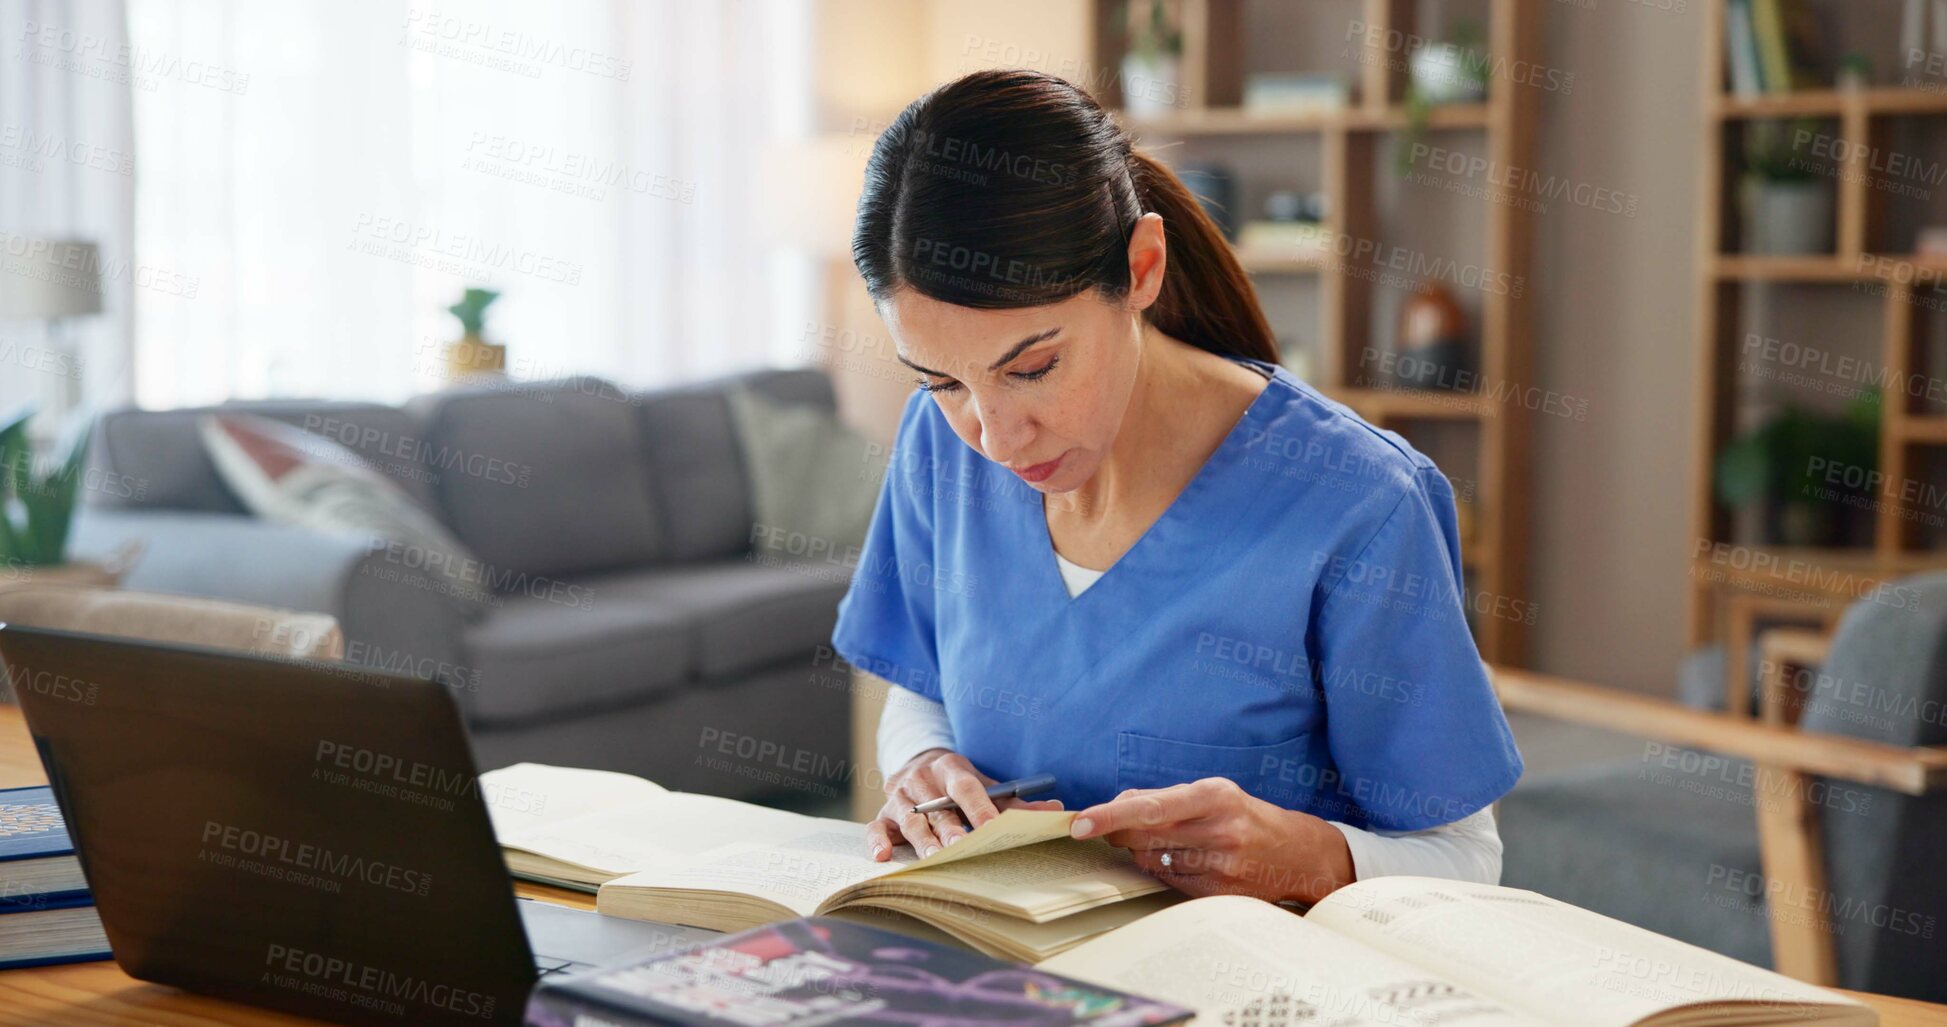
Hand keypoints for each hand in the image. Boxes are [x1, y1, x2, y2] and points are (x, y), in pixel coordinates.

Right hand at [864, 748, 1062, 860]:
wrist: (917, 763)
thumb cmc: (957, 783)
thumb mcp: (983, 784)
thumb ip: (1014, 801)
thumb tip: (1056, 811)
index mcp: (951, 767)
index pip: (966, 787)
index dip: (979, 808)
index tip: (993, 828)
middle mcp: (922, 779)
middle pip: (937, 807)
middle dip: (949, 829)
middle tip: (961, 848)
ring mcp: (899, 796)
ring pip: (909, 819)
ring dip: (921, 840)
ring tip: (933, 859)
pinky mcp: (882, 813)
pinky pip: (875, 828)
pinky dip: (877, 842)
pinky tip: (884, 857)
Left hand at [1069, 777, 1354, 904]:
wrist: (1297, 853)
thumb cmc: (1246, 816)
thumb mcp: (1212, 793)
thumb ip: (1162, 798)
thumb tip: (1116, 805)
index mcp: (1214, 796)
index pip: (1150, 807)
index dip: (1110, 816)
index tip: (1080, 824)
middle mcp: (1219, 830)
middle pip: (1144, 836)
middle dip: (1120, 832)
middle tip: (1113, 828)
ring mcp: (1220, 865)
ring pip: (1152, 860)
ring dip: (1144, 851)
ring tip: (1170, 841)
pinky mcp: (1218, 892)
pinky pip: (1168, 881)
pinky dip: (1164, 869)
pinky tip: (1182, 859)